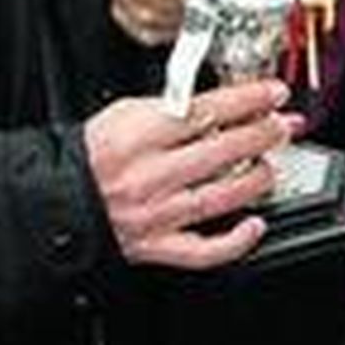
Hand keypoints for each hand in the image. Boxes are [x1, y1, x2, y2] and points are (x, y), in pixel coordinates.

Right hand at [85, 78, 296, 268]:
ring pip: (218, 198)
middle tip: (283, 126)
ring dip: (256, 180)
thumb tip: (221, 103)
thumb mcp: (125, 111)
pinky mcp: (156, 245)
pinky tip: (255, 225)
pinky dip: (234, 241)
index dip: (247, 100)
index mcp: (139, 135)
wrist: (60, 197)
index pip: (206, 111)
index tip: (272, 94)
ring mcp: (156, 213)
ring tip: (272, 166)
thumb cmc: (94, 152)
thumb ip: (171, 106)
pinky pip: (202, 250)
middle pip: (220, 152)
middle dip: (262, 135)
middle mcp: (149, 175)